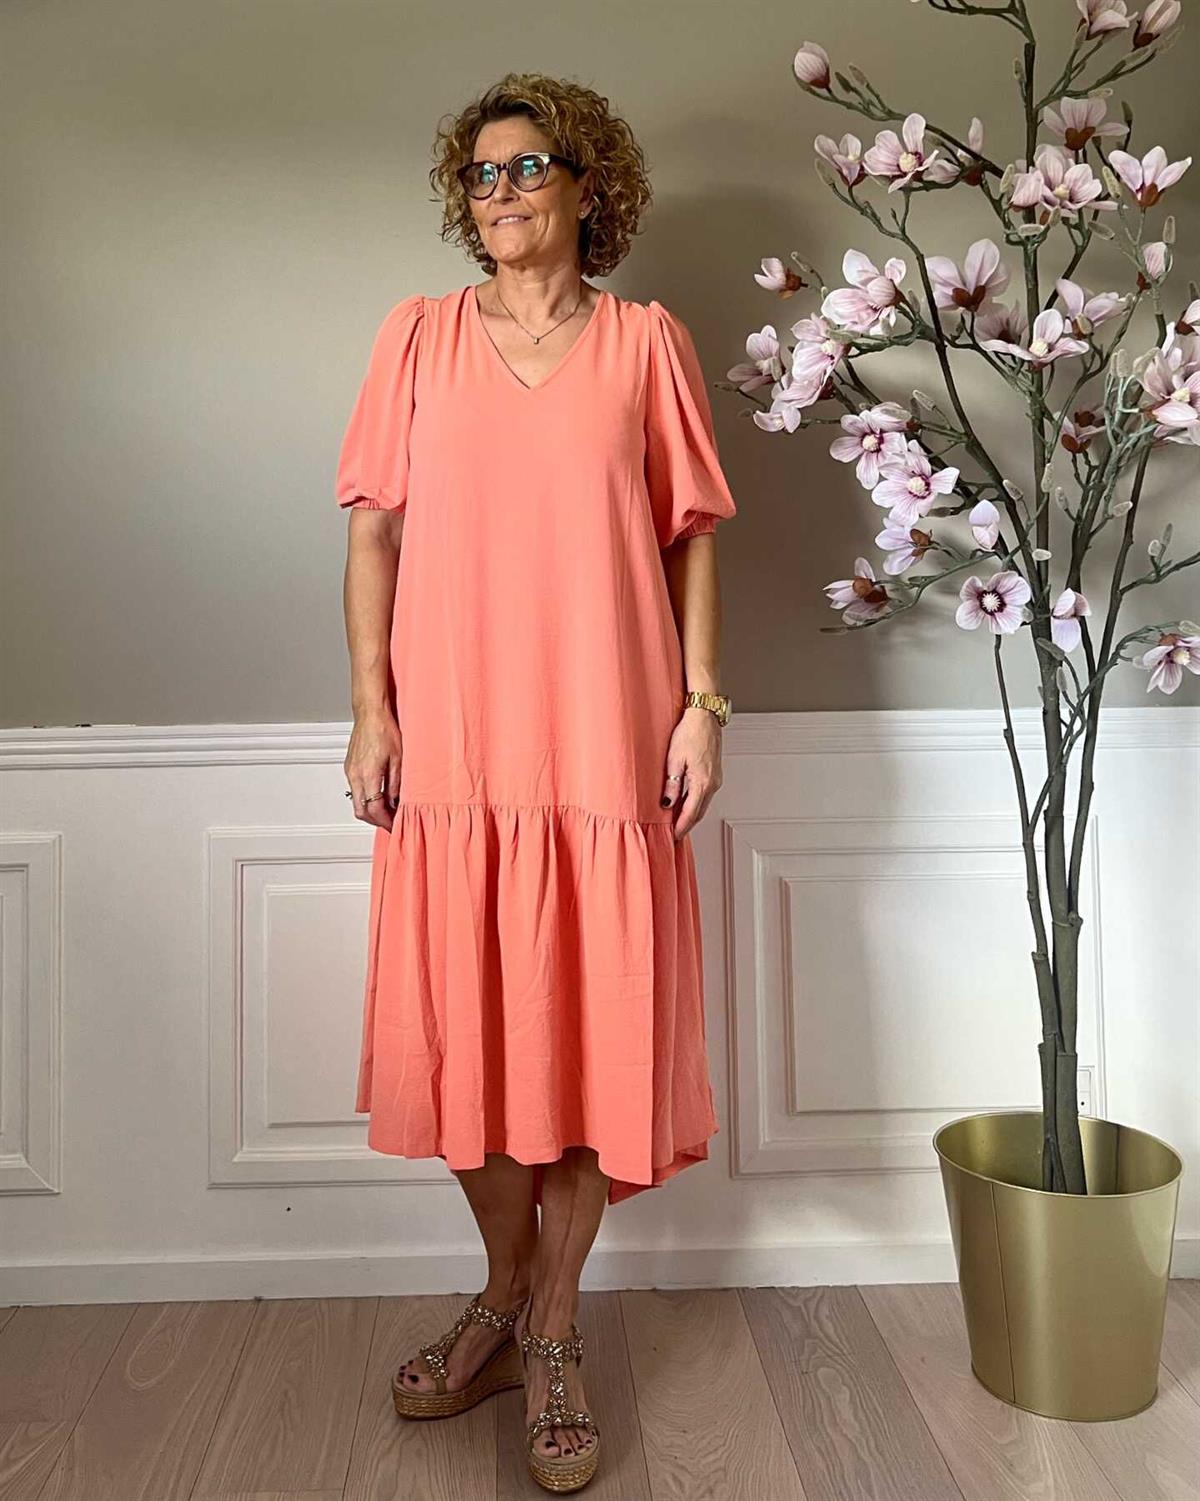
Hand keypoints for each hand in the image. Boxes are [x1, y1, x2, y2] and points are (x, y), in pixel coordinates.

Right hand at [344, 708, 402, 831]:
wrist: (370, 714)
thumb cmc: (385, 730)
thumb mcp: (398, 759)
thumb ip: (396, 784)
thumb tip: (396, 801)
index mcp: (369, 775)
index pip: (375, 809)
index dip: (385, 821)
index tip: (394, 825)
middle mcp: (356, 776)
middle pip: (361, 811)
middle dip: (376, 821)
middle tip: (391, 822)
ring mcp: (350, 772)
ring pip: (356, 802)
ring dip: (370, 810)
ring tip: (387, 810)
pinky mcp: (349, 768)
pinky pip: (355, 790)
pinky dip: (365, 799)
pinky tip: (378, 796)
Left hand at [661, 706, 722, 839]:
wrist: (704, 716)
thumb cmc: (689, 733)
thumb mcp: (674, 760)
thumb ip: (672, 785)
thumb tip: (667, 805)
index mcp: (703, 783)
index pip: (691, 813)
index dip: (681, 827)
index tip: (673, 837)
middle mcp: (713, 783)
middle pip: (699, 812)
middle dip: (686, 825)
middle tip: (674, 835)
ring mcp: (716, 779)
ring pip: (702, 804)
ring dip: (691, 814)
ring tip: (677, 823)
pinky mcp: (715, 773)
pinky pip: (705, 794)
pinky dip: (695, 803)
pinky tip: (685, 804)